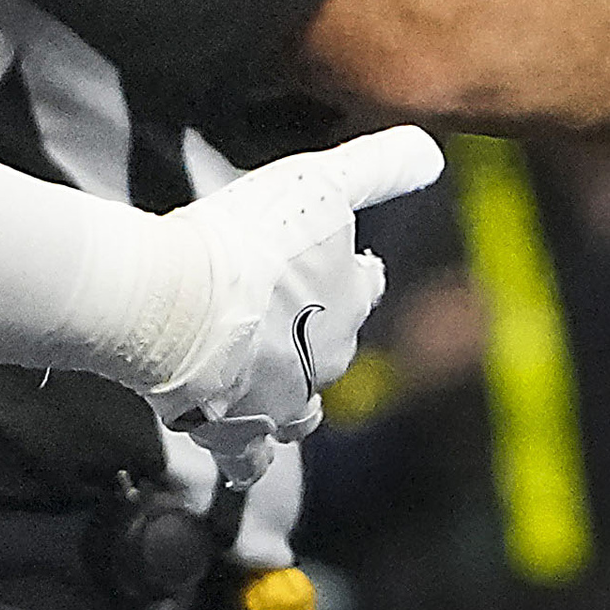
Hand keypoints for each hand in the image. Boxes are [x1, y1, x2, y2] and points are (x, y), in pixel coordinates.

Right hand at [149, 125, 444, 481]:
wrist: (176, 300)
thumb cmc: (247, 238)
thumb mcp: (320, 182)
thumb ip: (379, 167)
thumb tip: (433, 151)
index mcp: (348, 299)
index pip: (364, 285)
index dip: (349, 273)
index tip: (334, 263)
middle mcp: (326, 358)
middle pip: (332, 349)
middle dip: (314, 335)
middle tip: (282, 316)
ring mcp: (283, 401)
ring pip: (300, 411)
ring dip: (288, 396)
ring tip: (264, 382)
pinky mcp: (235, 431)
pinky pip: (247, 458)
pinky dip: (243, 453)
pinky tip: (232, 445)